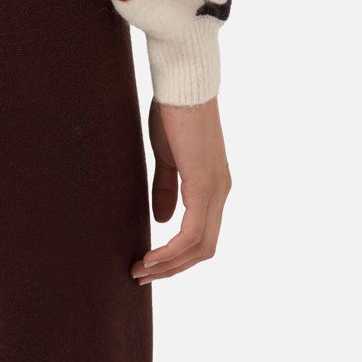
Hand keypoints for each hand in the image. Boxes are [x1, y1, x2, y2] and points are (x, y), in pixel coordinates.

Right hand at [131, 96, 230, 283]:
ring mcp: (216, 191)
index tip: (148, 262)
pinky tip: (151, 255)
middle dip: (172, 267)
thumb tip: (161, 220)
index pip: (201, 235)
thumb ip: (167, 188)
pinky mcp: (205, 186)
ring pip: (200, 246)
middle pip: (203, 249)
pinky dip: (172, 250)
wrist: (183, 86)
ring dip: (169, 264)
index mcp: (213, 186)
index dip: (176, 255)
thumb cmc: (173, 113)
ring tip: (141, 270)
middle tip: (141, 275)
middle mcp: (221, 193)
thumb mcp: (168, 157)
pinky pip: (193, 233)